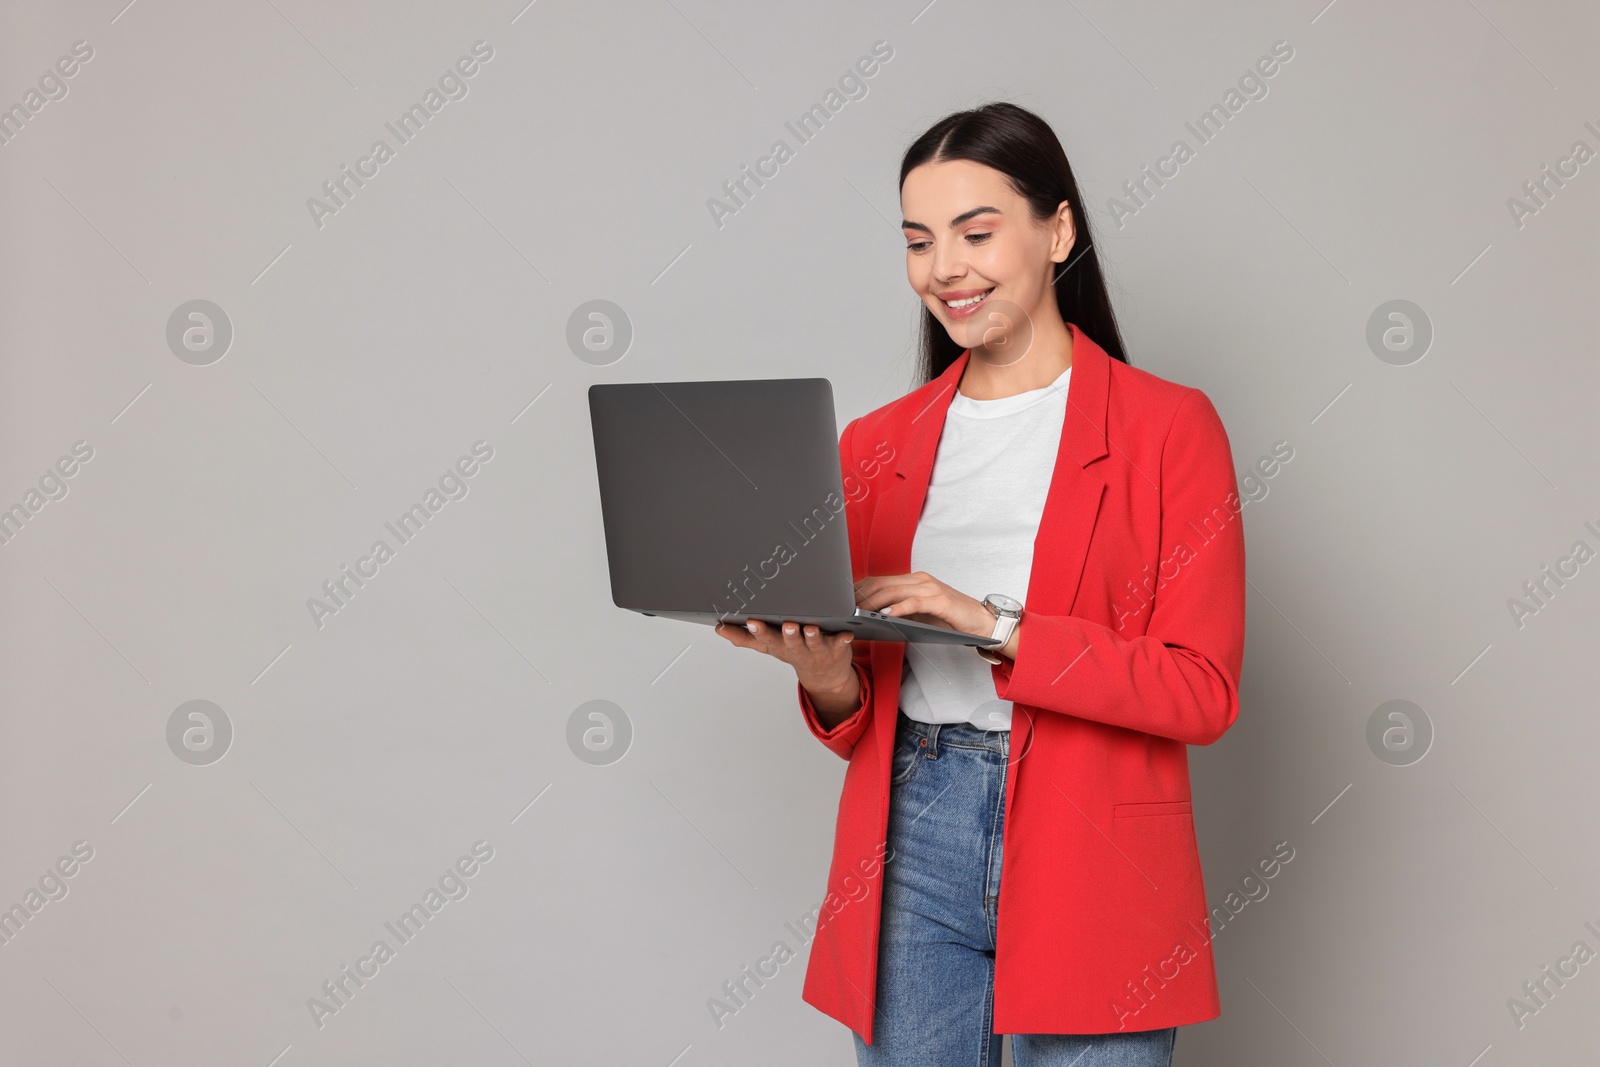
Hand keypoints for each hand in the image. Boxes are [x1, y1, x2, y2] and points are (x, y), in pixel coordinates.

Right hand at [713, 618, 857, 692]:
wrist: (825, 676)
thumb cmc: (795, 653)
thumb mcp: (768, 647)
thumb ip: (745, 637)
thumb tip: (719, 629)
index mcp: (780, 646)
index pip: (767, 638)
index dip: (759, 630)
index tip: (752, 621)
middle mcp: (798, 648)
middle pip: (792, 641)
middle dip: (788, 634)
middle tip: (787, 625)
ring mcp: (817, 649)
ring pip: (814, 642)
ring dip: (813, 636)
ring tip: (811, 628)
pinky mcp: (837, 647)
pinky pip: (841, 643)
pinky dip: (844, 639)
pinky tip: (846, 633)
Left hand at [854, 572, 996, 638]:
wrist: (981, 621)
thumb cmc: (950, 619)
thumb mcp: (920, 613)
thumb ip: (900, 610)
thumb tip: (874, 617)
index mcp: (914, 580)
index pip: (879, 580)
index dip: (859, 588)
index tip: (843, 600)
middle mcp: (920, 580)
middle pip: (882, 583)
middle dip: (860, 595)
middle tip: (844, 608)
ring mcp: (930, 588)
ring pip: (894, 591)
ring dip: (873, 602)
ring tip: (858, 612)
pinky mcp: (939, 601)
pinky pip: (914, 602)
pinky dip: (898, 608)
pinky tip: (885, 615)